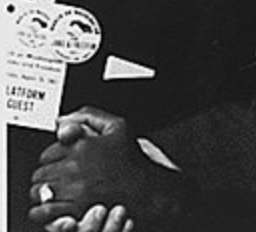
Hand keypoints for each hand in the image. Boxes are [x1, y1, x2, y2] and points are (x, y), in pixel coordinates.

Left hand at [29, 108, 191, 230]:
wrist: (145, 189)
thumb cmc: (132, 159)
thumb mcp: (118, 126)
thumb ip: (88, 116)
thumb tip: (62, 120)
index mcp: (82, 144)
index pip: (48, 151)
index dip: (55, 156)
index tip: (63, 160)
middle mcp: (74, 166)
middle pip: (41, 171)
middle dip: (48, 173)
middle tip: (60, 177)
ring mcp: (73, 189)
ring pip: (38, 190)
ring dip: (44, 191)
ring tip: (56, 191)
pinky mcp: (74, 210)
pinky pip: (43, 211)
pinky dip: (41, 210)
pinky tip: (50, 207)